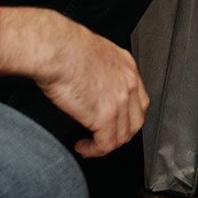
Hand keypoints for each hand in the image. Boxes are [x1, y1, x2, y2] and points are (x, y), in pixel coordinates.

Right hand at [0, 8, 148, 158]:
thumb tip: (91, 86)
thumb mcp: (94, 54)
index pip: (139, 99)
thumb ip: (100, 71)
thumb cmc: (65, 48)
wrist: (58, 49)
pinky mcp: (105, 115)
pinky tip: (83, 146)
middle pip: (136, 120)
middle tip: (102, 138)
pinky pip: (106, 143)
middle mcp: (129, 82)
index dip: (127, 116)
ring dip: (106, 145)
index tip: (112, 123)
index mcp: (127, 66)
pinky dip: (94, 150)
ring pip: (123, 135)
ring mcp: (120, 100)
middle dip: (120, 134)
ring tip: (90, 145)